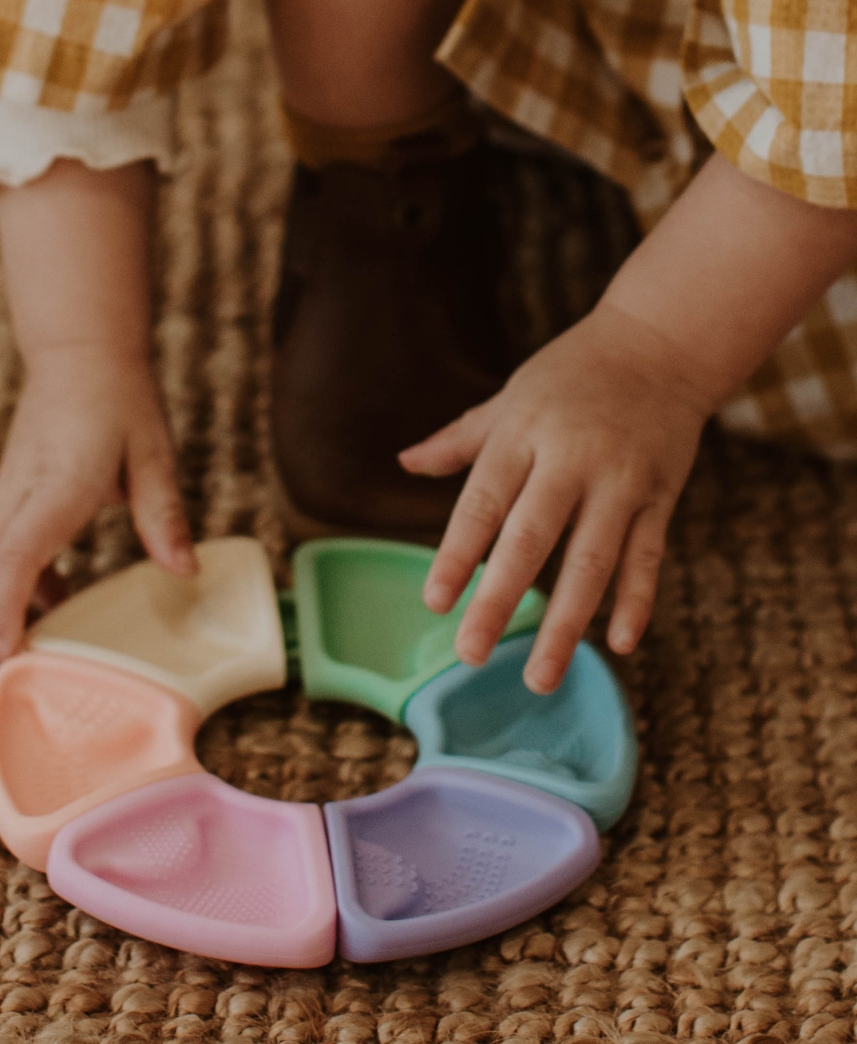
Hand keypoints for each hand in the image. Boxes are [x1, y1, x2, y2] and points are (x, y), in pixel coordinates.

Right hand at [0, 348, 195, 666]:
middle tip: (17, 678)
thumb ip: (164, 514)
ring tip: (31, 653)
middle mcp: (20, 494)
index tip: (8, 656)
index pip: (15, 557)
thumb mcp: (154, 452)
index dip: (7, 611)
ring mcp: (8, 494)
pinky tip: (52, 602)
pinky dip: (13, 585)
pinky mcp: (11, 495)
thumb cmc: (119, 399)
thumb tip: (184, 571)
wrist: (79, 354)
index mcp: (57, 486)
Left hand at [399, 301, 712, 692]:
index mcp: (523, 434)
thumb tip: (404, 462)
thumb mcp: (510, 398)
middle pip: (529, 541)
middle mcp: (570, 459)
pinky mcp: (661, 494)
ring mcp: (620, 480)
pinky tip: (619, 645)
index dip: (456, 556)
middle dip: (498, 601)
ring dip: (565, 624)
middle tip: (470, 656)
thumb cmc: (572, 373)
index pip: (481, 504)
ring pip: (591, 562)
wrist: (663, 340)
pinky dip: (636, 601)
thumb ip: (460, 440)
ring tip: (539, 677)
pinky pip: (648, 556)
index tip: (435, 603)